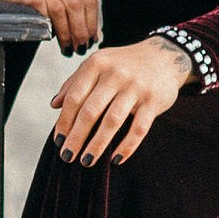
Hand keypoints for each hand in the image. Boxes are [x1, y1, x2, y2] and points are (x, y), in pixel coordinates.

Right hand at [0, 0, 101, 51]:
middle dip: (80, 30)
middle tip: (80, 47)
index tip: (91, 39)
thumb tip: (91, 33)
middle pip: (76, 4)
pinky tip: (50, 35)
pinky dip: (47, 24)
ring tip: (67, 46)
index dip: (92, 22)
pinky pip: (40, 9)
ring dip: (65, 32)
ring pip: (59, 9)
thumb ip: (77, 0)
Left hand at [47, 40, 188, 165]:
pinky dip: (127, 146)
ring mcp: (135, 88)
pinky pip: (139, 129)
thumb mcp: (98, 64)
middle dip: (76, 137)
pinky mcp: (153, 101)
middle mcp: (115, 75)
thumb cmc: (124, 64)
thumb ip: (75, 82)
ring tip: (86, 161)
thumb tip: (54, 105)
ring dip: (97, 144)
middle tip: (67, 156)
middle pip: (90, 111)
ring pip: (113, 121)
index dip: (64, 120)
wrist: (164, 56)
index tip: (58, 140)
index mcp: (97, 64)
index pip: (75, 97)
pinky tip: (116, 159)